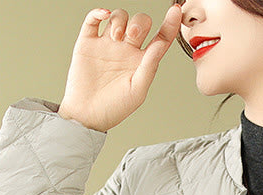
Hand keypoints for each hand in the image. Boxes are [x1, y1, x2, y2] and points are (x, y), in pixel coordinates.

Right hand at [58, 5, 182, 132]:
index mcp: (142, 62)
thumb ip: (150, 65)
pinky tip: (105, 15)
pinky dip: (99, 12)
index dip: (170, 24)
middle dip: (138, 23)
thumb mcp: (138, 90)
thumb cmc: (114, 108)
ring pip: (119, 17)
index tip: (175, 11)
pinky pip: (93, 19)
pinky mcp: (88, 42)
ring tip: (115, 38)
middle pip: (139, 22)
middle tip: (132, 37)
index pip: (160, 38)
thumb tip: (160, 44)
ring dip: (119, 22)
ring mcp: (108, 44)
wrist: (87, 114)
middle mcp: (126, 50)